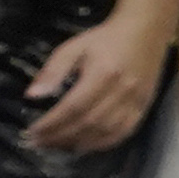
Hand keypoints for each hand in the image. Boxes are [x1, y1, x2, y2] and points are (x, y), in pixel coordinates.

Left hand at [25, 4, 175, 156]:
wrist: (146, 31)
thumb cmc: (105, 38)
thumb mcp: (73, 47)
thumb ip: (52, 70)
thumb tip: (32, 96)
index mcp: (102, 74)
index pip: (73, 107)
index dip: (51, 124)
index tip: (32, 132)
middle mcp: (121, 91)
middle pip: (88, 123)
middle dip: (60, 137)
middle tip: (38, 143)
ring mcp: (135, 101)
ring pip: (106, 132)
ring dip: (79, 143)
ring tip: (57, 146)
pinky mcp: (144, 106)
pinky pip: (124, 132)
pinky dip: (103, 144)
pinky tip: (85, 146)